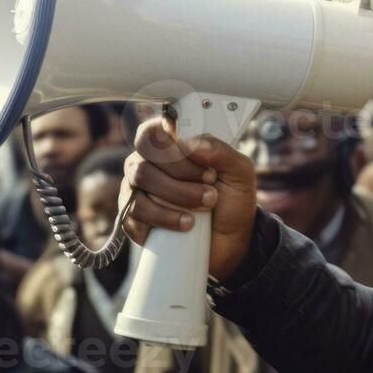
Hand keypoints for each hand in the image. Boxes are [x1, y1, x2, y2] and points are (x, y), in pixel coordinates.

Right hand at [121, 116, 259, 280]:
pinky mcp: (133, 219)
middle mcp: (146, 164)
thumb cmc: (231, 200)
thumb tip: (191, 144)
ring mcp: (135, 191)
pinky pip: (135, 215)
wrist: (230, 240)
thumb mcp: (239, 172)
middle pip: (145, 162)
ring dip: (177, 199)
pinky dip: (165, 219)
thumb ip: (221, 151)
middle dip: (182, 177)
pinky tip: (186, 225)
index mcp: (169, 146)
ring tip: (204, 209)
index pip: (151, 132)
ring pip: (140, 188)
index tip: (197, 159)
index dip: (169, 143)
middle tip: (211, 189)